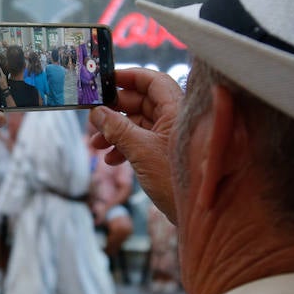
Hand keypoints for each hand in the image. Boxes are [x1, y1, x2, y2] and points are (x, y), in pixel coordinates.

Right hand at [89, 68, 182, 222]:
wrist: (199, 214)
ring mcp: (171, 137)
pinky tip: (111, 160)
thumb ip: (117, 129)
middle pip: (142, 102)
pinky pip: (143, 141)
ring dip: (116, 132)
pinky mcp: (167, 154)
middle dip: (115, 111)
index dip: (128, 78)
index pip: (152, 81)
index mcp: (177, 109)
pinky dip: (125, 147)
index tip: (105, 82)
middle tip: (93, 118)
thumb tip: (97, 112)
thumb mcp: (140, 151)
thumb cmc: (176, 180)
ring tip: (96, 145)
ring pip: (139, 124)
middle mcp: (176, 119)